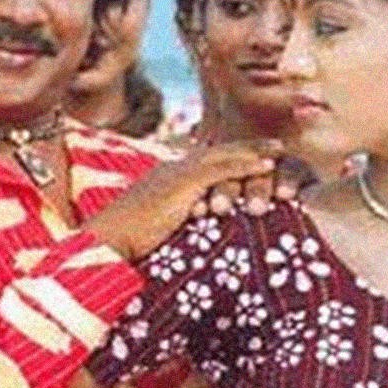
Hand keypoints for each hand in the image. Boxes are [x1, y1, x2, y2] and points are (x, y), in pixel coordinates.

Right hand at [84, 139, 281, 259]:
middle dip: (249, 147)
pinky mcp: (181, 183)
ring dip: (254, 151)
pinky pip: (221, 170)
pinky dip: (246, 165)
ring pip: (223, 156)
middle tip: (278, 145)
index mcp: (167, 178)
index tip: (255, 158)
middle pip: (218, 152)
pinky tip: (267, 165)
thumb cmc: (126, 243)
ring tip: (280, 150)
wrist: (107, 242)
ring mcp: (177, 174)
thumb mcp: (158, 230)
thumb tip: (191, 235)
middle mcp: (173, 169)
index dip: (231, 158)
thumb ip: (176, 225)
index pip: (205, 163)